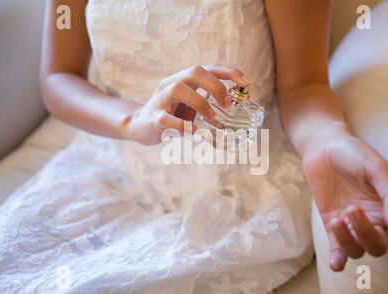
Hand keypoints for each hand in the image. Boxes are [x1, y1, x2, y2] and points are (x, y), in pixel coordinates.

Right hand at [122, 63, 250, 144]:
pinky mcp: (153, 117)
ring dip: (200, 103)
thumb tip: (237, 115)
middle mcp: (172, 84)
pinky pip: (166, 118)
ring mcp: (161, 99)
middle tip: (228, 105)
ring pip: (178, 88)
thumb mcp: (191, 106)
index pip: (209, 67)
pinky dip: (181, 125)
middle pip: (194, 72)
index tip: (247, 82)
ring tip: (211, 118)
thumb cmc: (171, 115)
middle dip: (215, 85)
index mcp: (184, 80)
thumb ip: (209, 105)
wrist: (139, 126)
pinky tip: (192, 131)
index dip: (230, 72)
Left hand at [302, 122, 387, 270]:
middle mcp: (373, 221)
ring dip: (348, 241)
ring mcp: (350, 225)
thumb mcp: (378, 169)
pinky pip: (337, 251)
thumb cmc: (355, 155)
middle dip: (366, 234)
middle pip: (378, 248)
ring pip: (357, 251)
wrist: (324, 147)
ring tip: (338, 218)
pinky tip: (335, 262)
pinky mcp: (331, 223)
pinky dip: (337, 261)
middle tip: (352, 208)